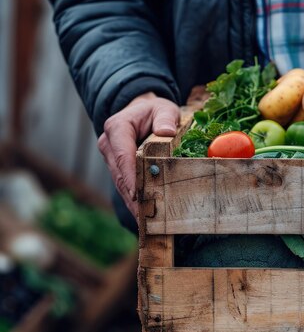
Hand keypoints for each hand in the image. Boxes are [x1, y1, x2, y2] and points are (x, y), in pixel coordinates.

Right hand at [98, 92, 178, 215]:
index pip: (122, 154)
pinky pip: (125, 186)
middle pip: (120, 174)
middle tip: (144, 217)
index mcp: (117, 127)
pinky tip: (143, 217)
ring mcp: (111, 158)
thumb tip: (166, 132)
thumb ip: (165, 117)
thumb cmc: (155, 111)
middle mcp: (109, 144)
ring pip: (121, 184)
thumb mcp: (164, 108)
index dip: (130, 175)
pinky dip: (134, 202)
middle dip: (132, 196)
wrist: (143, 112)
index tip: (138, 194)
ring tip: (144, 223)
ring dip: (132, 204)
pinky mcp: (117, 169)